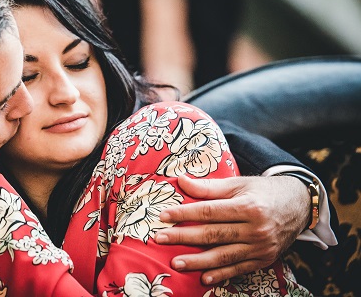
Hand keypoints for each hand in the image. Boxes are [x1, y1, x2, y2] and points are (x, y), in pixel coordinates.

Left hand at [154, 174, 309, 283]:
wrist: (299, 205)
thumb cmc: (263, 191)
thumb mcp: (239, 184)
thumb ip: (209, 187)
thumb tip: (180, 180)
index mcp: (248, 206)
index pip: (209, 211)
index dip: (184, 214)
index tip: (164, 216)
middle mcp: (256, 229)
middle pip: (213, 234)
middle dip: (184, 237)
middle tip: (160, 238)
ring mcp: (261, 247)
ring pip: (224, 256)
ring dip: (198, 261)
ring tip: (176, 262)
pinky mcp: (264, 259)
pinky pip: (239, 269)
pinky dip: (221, 274)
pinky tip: (204, 278)